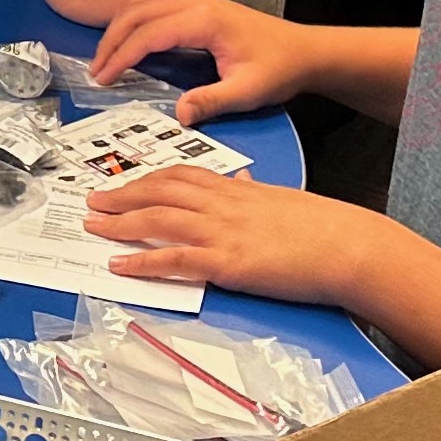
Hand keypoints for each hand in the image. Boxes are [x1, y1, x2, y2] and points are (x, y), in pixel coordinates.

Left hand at [82, 169, 373, 305]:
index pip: (180, 175)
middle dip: (122, 194)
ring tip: (93, 227)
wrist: (347, 245)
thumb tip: (243, 181)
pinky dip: (142, 261)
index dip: (146, 179)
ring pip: (158, 219)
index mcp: (236, 188)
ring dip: (120, 222)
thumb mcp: (281, 200)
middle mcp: (222, 204)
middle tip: (92, 200)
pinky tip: (120, 264)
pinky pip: (174, 259)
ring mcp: (222, 231)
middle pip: (159, 191)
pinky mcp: (227, 262)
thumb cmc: (323, 227)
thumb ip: (255, 191)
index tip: (123, 183)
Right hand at [92, 0, 309, 122]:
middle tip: (96, 73)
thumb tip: (179, 115)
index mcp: (204, 20)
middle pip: (137, 14)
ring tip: (105, 62)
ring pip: (142, 7)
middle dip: (111, 42)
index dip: (121, 56)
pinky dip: (133, 25)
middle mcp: (195, 3)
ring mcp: (195, 1)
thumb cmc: (279, 68)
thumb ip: (211, 101)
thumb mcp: (247, 91)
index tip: (103, 79)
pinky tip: (128, 46)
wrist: (305, 50)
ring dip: (119, 31)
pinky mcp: (197, 7)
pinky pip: (154, 9)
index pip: (149, 34)